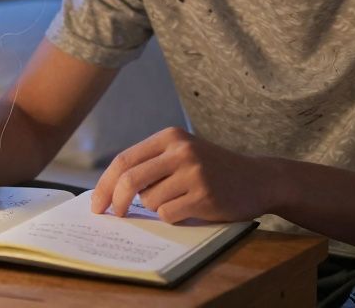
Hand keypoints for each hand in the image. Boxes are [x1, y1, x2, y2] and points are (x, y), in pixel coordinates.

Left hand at [90, 127, 272, 223]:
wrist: (258, 178)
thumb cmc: (213, 169)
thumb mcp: (183, 153)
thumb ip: (152, 164)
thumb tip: (111, 190)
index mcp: (170, 137)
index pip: (124, 160)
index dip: (105, 184)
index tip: (97, 204)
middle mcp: (180, 151)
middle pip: (130, 180)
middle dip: (116, 202)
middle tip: (114, 215)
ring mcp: (193, 173)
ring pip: (151, 201)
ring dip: (158, 207)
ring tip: (181, 199)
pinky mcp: (204, 195)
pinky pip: (170, 214)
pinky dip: (174, 216)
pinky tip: (193, 207)